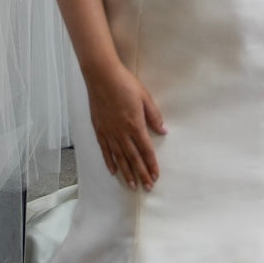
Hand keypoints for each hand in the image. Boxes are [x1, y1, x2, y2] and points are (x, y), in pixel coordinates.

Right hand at [86, 63, 166, 190]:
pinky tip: (114, 171)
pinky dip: (110, 162)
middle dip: (141, 174)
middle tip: (147, 187)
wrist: (101, 75)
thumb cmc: (125, 83)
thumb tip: (164, 131)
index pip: (146, 150)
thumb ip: (154, 116)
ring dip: (127, 172)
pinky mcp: (99, 129)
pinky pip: (105, 150)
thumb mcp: (145, 98)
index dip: (151, 165)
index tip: (156, 176)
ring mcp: (109, 132)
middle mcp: (122, 132)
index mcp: (135, 125)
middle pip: (133, 158)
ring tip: (132, 185)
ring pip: (119, 158)